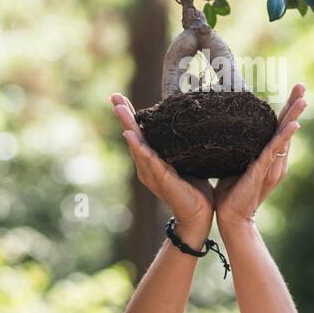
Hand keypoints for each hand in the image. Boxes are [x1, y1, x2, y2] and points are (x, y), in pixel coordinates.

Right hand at [110, 94, 213, 241]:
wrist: (200, 217)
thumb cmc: (195, 190)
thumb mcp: (187, 162)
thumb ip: (183, 148)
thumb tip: (192, 125)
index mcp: (152, 162)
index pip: (140, 134)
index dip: (131, 116)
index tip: (121, 98)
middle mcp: (146, 167)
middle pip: (132, 136)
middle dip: (124, 115)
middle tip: (114, 96)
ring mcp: (151, 173)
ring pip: (136, 144)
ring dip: (128, 125)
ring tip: (120, 108)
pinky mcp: (161, 179)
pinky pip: (148, 160)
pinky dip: (139, 146)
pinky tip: (131, 135)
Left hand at [214, 83, 306, 233]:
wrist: (232, 217)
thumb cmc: (231, 191)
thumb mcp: (236, 162)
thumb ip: (239, 147)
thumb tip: (227, 127)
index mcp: (270, 157)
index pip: (280, 128)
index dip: (287, 109)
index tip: (294, 90)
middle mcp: (276, 160)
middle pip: (287, 128)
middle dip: (294, 106)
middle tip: (302, 86)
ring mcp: (272, 166)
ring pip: (285, 137)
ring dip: (293, 117)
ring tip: (303, 100)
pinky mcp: (263, 172)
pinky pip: (274, 151)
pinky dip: (284, 137)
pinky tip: (292, 126)